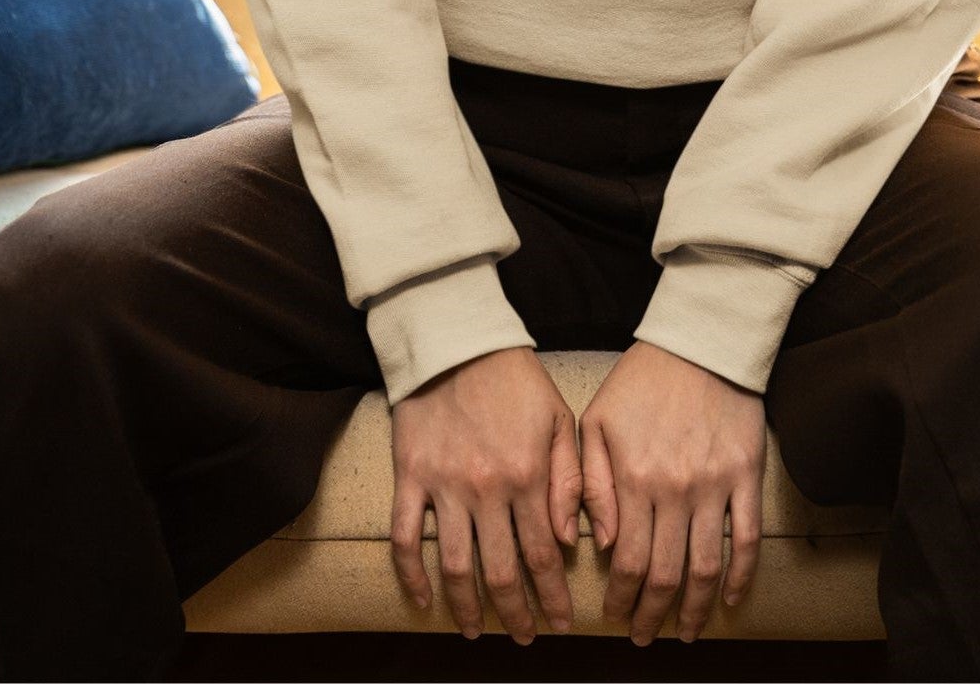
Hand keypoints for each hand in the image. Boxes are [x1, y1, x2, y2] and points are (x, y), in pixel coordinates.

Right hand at [390, 346, 580, 643]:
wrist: (457, 342)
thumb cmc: (516, 381)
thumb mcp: (560, 420)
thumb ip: (571, 481)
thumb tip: (573, 541)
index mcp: (528, 476)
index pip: (544, 556)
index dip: (554, 597)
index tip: (563, 623)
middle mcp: (487, 489)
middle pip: (502, 572)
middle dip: (518, 614)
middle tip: (527, 637)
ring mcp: (444, 486)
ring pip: (455, 566)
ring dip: (468, 608)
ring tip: (479, 632)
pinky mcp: (410, 477)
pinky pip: (405, 538)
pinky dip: (412, 576)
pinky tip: (424, 602)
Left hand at [580, 341, 765, 643]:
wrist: (700, 344)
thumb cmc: (641, 382)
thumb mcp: (596, 422)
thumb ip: (590, 484)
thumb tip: (597, 542)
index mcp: (633, 479)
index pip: (626, 560)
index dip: (621, 599)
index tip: (616, 618)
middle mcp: (674, 490)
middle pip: (664, 574)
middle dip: (652, 615)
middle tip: (645, 637)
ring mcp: (714, 486)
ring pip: (706, 567)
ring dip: (695, 609)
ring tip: (684, 632)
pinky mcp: (746, 477)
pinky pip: (748, 540)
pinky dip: (742, 577)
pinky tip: (732, 601)